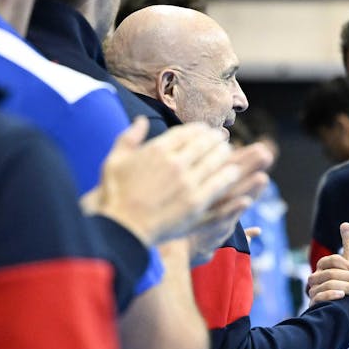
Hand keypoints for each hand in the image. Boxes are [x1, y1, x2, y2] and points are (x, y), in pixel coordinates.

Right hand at [96, 120, 270, 245]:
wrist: (122, 227)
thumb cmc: (115, 194)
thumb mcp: (114, 160)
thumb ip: (129, 138)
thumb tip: (140, 121)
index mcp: (156, 149)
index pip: (186, 132)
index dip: (199, 129)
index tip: (205, 130)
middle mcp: (174, 163)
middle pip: (204, 143)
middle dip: (215, 139)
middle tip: (221, 139)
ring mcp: (187, 183)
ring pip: (215, 160)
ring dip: (223, 153)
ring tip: (228, 153)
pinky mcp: (196, 202)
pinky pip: (219, 183)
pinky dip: (228, 174)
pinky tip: (233, 172)